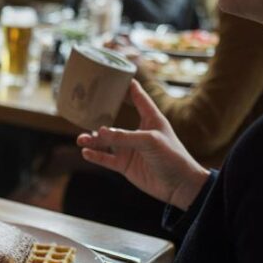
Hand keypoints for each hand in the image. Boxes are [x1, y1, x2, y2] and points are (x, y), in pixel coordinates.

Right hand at [76, 80, 209, 209]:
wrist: (180, 186)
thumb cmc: (172, 157)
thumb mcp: (149, 141)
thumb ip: (124, 136)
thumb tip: (100, 132)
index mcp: (151, 120)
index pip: (138, 98)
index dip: (128, 87)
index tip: (115, 75)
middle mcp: (138, 133)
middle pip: (115, 120)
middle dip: (99, 117)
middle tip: (84, 111)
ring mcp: (130, 150)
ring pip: (106, 141)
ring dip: (93, 140)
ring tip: (82, 139)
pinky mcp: (125, 165)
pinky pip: (105, 158)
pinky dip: (95, 155)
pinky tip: (86, 152)